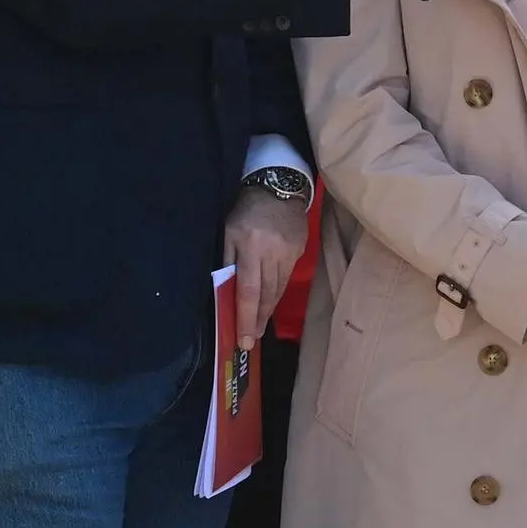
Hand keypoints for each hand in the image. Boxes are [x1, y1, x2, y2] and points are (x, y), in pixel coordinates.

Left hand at [224, 187, 311, 353]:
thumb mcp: (229, 233)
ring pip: (279, 289)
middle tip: (253, 339)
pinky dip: (277, 292)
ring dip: (269, 310)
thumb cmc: (246, 211)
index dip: (247, 317)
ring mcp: (289, 254)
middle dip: (259, 320)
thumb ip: (229, 263)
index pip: (249, 291)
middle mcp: (273, 254)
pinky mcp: (299, 252)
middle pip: (267, 295)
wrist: (278, 188)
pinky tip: (271, 302)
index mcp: (251, 248)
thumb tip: (227, 293)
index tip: (245, 339)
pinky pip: (286, 278)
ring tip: (260, 326)